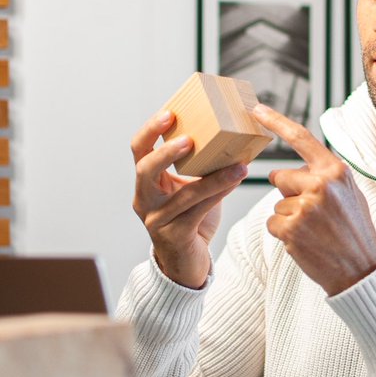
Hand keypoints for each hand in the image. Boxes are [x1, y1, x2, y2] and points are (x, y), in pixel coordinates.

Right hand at [131, 109, 247, 288]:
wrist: (185, 264)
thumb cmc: (189, 221)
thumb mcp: (188, 190)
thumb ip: (200, 168)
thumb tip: (232, 138)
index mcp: (146, 182)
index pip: (139, 150)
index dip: (151, 130)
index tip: (169, 113)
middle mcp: (145, 200)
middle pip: (145, 169)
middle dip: (167, 151)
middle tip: (190, 138)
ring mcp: (157, 220)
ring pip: (182, 194)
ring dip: (212, 177)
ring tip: (236, 163)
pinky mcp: (174, 236)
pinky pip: (198, 211)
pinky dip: (218, 194)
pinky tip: (234, 182)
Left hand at [253, 104, 375, 295]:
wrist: (361, 269)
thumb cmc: (354, 230)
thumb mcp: (349, 193)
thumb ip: (323, 176)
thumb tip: (288, 171)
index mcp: (335, 171)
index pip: (301, 138)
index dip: (276, 121)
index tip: (255, 108)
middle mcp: (320, 184)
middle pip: (280, 177)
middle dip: (288, 193)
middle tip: (313, 215)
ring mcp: (305, 207)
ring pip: (277, 204)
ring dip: (288, 218)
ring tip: (314, 231)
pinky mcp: (291, 229)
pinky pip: (273, 223)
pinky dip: (284, 233)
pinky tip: (305, 242)